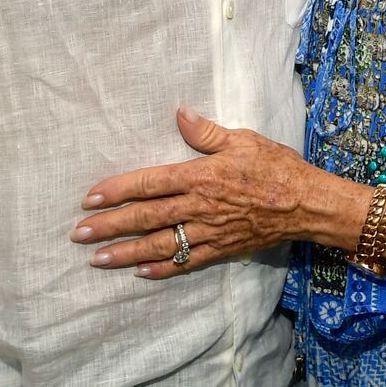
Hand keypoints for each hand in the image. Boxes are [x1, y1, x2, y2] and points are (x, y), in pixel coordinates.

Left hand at [72, 108, 333, 277]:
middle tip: (78, 235)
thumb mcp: (243, 139)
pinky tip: (140, 273)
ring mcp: (209, 232)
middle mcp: (199, 207)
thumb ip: (206, 132)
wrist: (307, 204)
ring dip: (126, 253)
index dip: (116, 191)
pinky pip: (187, 262)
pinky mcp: (221, 250)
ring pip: (160, 245)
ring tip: (97, 260)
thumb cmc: (276, 166)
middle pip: (145, 218)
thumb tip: (179, 113)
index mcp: (200, 176)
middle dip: (109, 227)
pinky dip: (163, 269)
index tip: (89, 199)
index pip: (149, 183)